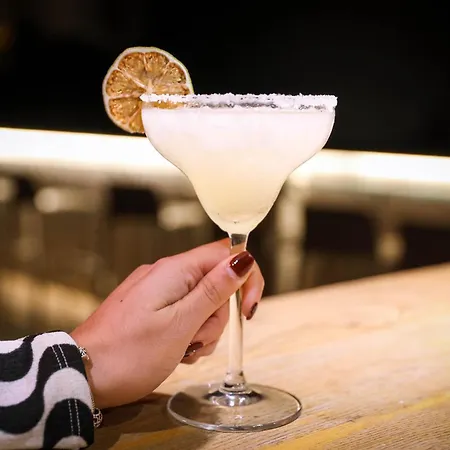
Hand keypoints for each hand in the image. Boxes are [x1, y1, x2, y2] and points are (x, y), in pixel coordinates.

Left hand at [71, 239, 263, 408]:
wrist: (82, 375)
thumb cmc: (131, 352)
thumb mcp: (180, 324)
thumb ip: (213, 290)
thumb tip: (244, 259)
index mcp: (175, 270)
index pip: (226, 254)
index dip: (246, 277)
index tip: (250, 311)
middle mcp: (167, 274)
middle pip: (216, 283)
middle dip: (217, 316)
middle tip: (196, 340)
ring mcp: (157, 291)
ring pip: (203, 303)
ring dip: (203, 330)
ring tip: (183, 350)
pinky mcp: (151, 308)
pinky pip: (184, 314)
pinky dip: (188, 334)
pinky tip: (176, 352)